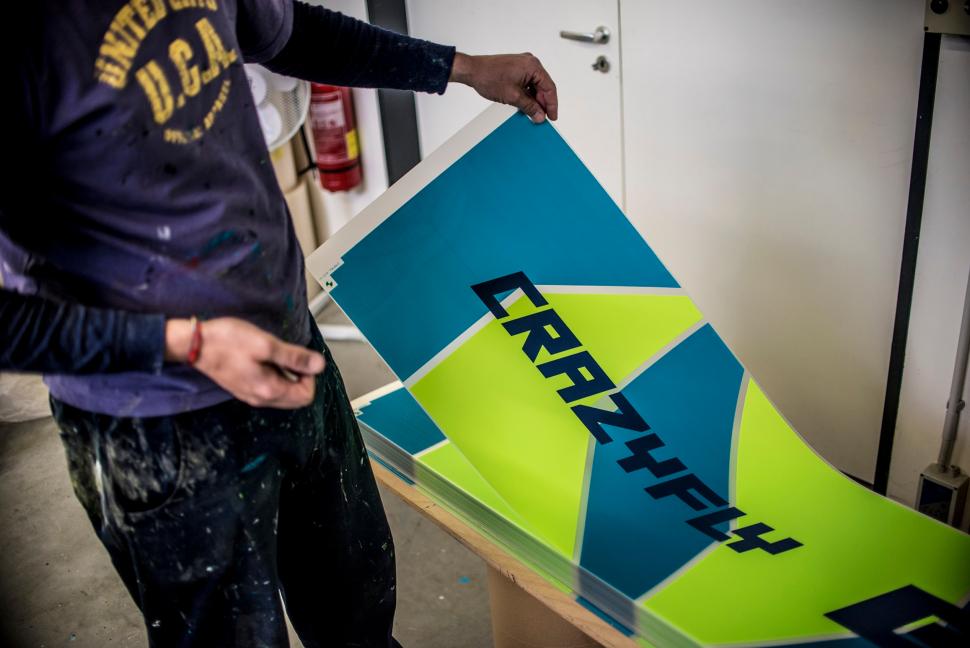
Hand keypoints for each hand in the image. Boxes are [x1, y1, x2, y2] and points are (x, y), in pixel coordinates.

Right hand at [165, 317, 324, 408]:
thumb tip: (319, 365)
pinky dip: (275, 375)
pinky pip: (269, 388)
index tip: (300, 358)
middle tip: (289, 356)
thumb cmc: (227, 342)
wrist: (195, 345)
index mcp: (269, 390)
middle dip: (300, 377)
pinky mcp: (244, 388)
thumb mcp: (266, 345)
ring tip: (275, 355)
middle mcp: (261, 399)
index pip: (306, 396)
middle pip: (296, 398)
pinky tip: (265, 359)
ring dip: (287, 375)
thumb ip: (294, 357)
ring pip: (283, 393)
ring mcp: (251, 395)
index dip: (309, 376)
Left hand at [450, 52, 557, 123]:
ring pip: (535, 86)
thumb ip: (529, 107)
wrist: (472, 70)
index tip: (552, 117)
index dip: (552, 105)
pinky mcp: (516, 68)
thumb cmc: (488, 77)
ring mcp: (523, 65)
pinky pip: (527, 83)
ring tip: (533, 114)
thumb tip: (540, 115)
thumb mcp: (513, 96)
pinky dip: (528, 94)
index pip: (549, 88)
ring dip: (535, 100)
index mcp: (533, 66)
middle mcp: (530, 63)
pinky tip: (526, 105)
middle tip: (542, 118)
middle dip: (543, 103)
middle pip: (543, 86)